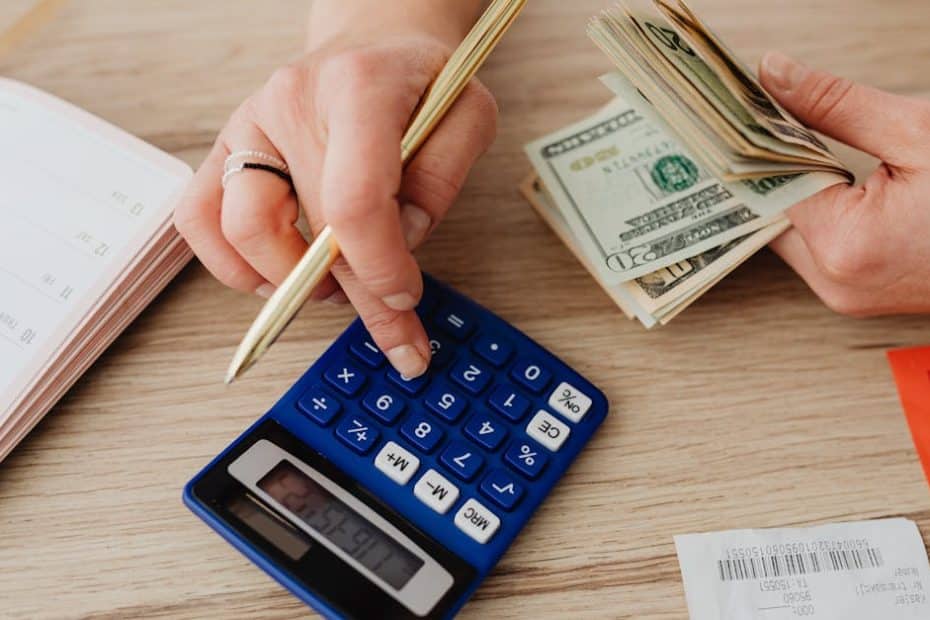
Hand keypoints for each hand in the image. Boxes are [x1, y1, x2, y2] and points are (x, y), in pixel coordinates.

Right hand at [174, 28, 496, 376]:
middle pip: (310, 229)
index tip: (404, 298)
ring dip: (291, 282)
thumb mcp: (467, 115)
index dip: (380, 267)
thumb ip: (444, 176)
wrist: (374, 43)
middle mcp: (291, 103)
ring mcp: (250, 125)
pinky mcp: (226, 148)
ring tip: (336, 287)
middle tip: (396, 334)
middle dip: (359, 298)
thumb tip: (402, 240)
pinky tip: (279, 276)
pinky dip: (233, 264)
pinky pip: (199, 219)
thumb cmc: (420, 82)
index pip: (355, 199)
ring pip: (241, 231)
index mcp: (358, 88)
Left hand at [759, 52, 929, 315]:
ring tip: (797, 144)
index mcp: (846, 246)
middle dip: (771, 166)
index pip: (769, 186)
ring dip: (793, 190)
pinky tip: (824, 178)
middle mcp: (835, 283)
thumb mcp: (917, 133)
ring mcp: (845, 296)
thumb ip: (837, 106)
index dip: (756, 143)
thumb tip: (774, 73)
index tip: (738, 109)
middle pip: (770, 214)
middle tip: (761, 119)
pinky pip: (814, 248)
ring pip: (788, 233)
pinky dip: (815, 213)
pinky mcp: (855, 297)